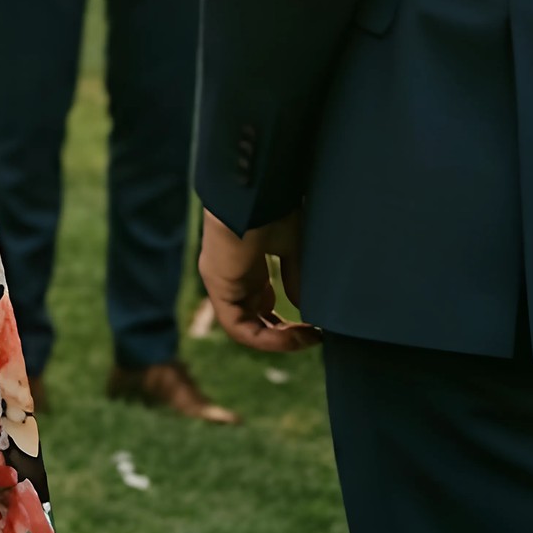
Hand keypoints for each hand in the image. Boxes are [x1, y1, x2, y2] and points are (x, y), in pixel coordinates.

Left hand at [198, 209, 319, 354]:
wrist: (255, 191)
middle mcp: (231, 275)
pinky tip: (293, 336)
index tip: (316, 326)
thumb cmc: (274, 208)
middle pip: (253, 318)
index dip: (287, 321)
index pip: (261, 302)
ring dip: (277, 340)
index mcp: (247, 263)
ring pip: (244, 327)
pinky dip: (265, 338)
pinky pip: (237, 326)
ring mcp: (222, 281)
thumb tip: (306, 311)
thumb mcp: (292, 247)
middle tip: (313, 336)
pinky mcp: (217, 286)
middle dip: (284, 334)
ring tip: (307, 338)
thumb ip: (295, 278)